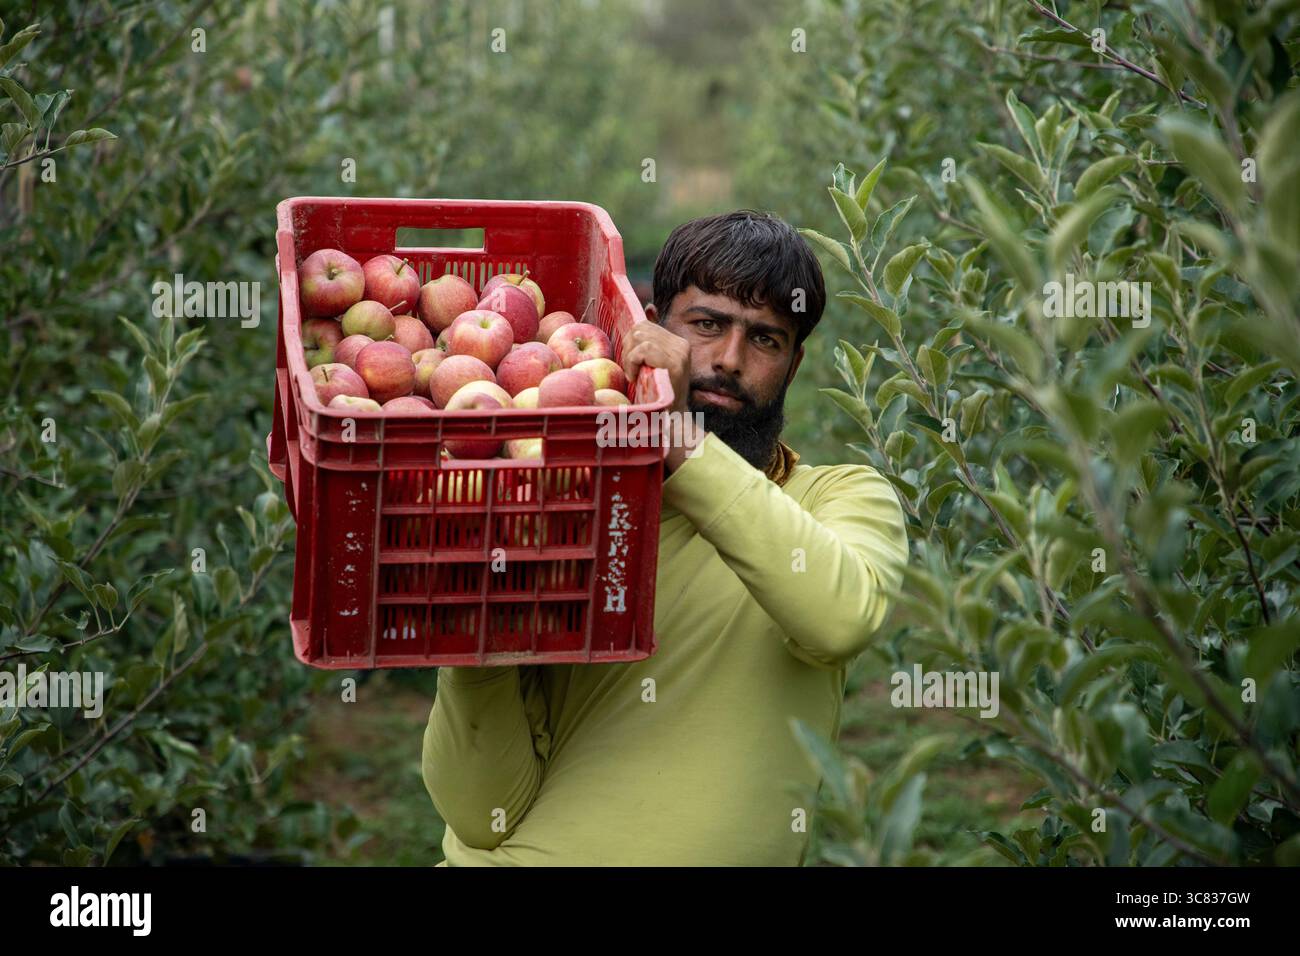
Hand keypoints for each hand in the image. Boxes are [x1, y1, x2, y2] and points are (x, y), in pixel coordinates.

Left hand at [620, 321, 702, 471]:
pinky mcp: (674, 362)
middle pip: (640, 328)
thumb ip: (650, 341)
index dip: (630, 342)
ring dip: (629, 357)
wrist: (671, 422)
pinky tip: (635, 377)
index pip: (645, 325)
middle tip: (630, 370)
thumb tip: (649, 307)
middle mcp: (681, 345)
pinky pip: (643, 349)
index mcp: (678, 343)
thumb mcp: (653, 364)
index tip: (631, 362)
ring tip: (633, 375)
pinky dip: (632, 362)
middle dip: (627, 348)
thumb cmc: (657, 396)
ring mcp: (679, 353)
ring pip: (640, 336)